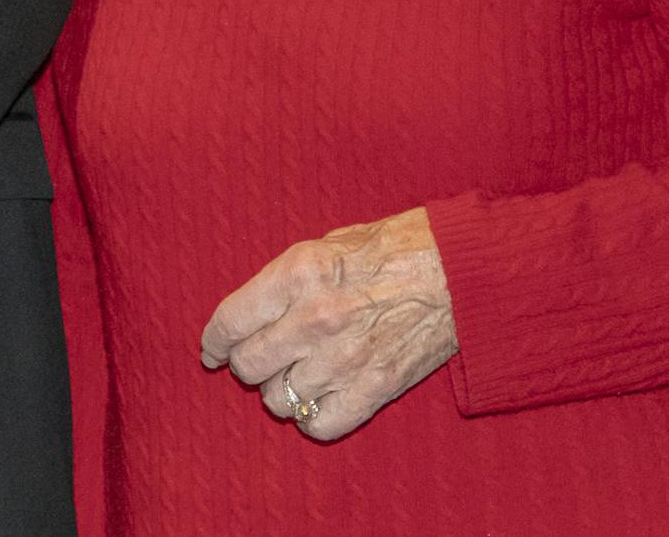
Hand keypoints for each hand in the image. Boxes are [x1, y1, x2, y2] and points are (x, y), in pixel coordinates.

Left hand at [200, 206, 458, 441]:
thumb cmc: (388, 249)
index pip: (230, 321)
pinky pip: (319, 424)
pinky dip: (311, 418)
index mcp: (298, 274)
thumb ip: (282, 279)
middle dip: (245, 365)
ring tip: (292, 377)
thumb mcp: (322, 245)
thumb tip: (248, 313)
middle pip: (250, 364)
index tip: (211, 352)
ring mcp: (345, 358)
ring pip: (279, 399)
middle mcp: (315, 319)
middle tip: (256, 360)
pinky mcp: (375, 388)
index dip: (214, 342)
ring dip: (279, 392)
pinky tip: (315, 401)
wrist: (457, 271)